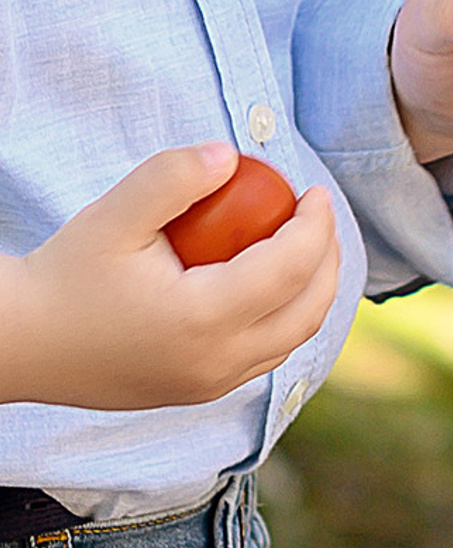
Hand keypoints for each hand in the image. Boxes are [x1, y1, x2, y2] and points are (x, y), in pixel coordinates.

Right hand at [0, 146, 340, 409]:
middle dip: (328, 261)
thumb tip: (229, 155)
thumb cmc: (65, 276)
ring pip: (288, 341)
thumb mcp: (114, 214)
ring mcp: (207, 386)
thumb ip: (173, 177)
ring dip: (310, 293)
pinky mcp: (195, 393)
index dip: (317, 227)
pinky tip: (266, 282)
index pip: (290, 270)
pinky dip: (280, 319)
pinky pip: (260, 356)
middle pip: (307, 313)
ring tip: (303, 245)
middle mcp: (215, 363)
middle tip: (318, 217)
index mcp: (203, 320)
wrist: (21, 344)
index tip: (315, 192)